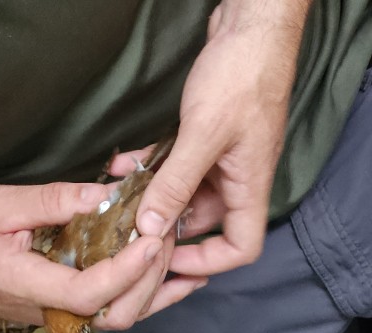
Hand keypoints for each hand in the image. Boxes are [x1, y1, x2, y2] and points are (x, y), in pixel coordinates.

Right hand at [0, 182, 202, 326]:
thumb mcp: (1, 205)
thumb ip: (53, 201)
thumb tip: (107, 196)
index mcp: (27, 285)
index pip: (87, 293)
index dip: (124, 271)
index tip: (151, 241)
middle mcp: (53, 310)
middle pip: (117, 312)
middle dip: (151, 276)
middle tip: (168, 234)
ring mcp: (69, 315)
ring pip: (127, 314)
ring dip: (160, 284)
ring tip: (184, 250)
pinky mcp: (81, 309)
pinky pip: (125, 308)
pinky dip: (159, 295)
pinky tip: (187, 280)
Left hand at [122, 0, 311, 277]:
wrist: (251, 30)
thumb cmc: (242, 79)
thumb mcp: (203, 135)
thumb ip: (176, 184)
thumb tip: (152, 228)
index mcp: (249, 186)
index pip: (241, 246)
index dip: (209, 262)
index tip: (171, 259)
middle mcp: (239, 179)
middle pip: (206, 222)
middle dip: (166, 224)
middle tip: (128, 225)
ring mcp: (224, 159)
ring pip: (187, 192)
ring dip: (154, 193)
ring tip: (120, 191)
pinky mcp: (210, 140)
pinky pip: (180, 166)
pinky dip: (154, 167)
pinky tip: (127, 163)